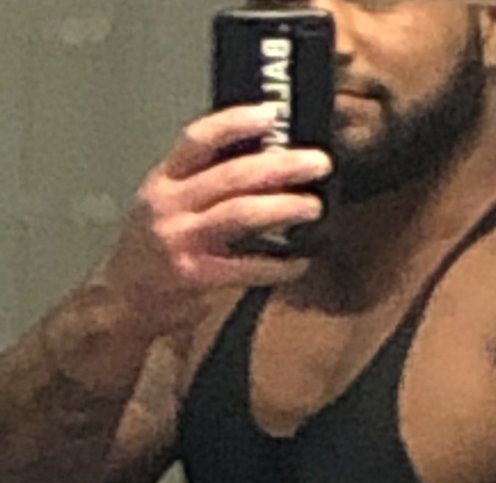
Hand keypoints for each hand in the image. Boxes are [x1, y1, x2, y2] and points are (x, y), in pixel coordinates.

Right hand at [100, 103, 332, 310]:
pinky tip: (300, 263)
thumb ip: (202, 185)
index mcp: (164, 180)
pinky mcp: (195, 276)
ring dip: (283, 207)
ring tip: (314, 207)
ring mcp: (181, 240)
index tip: (273, 114)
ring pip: (240, 213)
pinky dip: (278, 265)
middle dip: (281, 165)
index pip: (199, 139)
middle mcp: (170, 204)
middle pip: (232, 174)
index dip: (236, 123)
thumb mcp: (166, 205)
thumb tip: (263, 165)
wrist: (122, 300)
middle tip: (319, 164)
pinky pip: (245, 267)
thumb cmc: (152, 253)